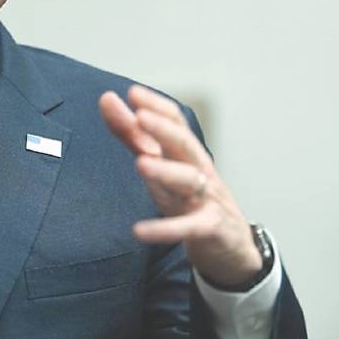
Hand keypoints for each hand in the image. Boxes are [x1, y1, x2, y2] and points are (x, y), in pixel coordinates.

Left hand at [99, 85, 261, 287]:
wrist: (232, 245)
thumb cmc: (190, 197)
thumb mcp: (161, 164)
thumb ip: (133, 134)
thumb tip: (107, 99)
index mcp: (185, 152)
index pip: (176, 122)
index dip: (157, 107)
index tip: (133, 93)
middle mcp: (198, 170)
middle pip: (184, 144)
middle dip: (164, 130)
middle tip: (141, 117)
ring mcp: (206, 198)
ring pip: (188, 180)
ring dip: (166, 171)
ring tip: (141, 163)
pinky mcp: (210, 228)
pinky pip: (188, 227)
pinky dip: (166, 229)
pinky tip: (140, 231)